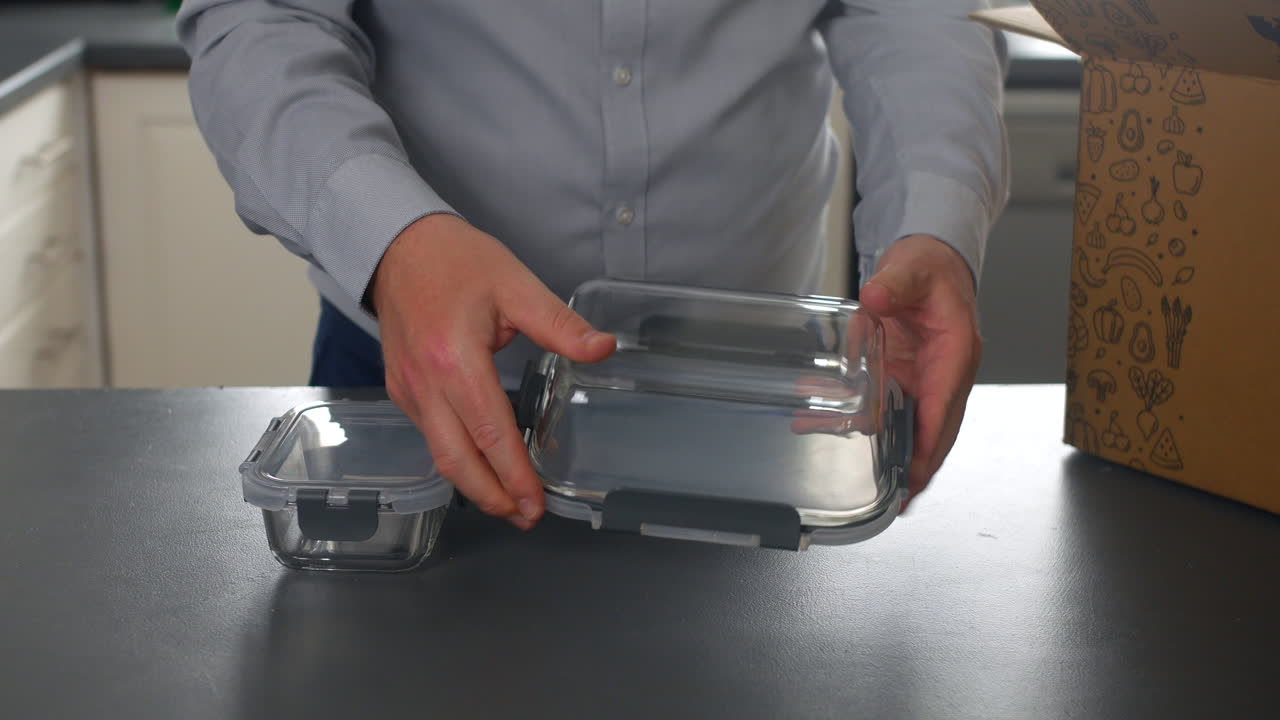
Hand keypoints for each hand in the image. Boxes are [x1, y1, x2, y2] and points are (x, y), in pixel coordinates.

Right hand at [369, 214, 615, 528]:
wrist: (396, 245)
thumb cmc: (455, 260)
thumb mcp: (516, 284)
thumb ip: (560, 324)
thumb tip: (604, 349)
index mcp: (455, 361)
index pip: (491, 434)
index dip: (515, 475)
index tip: (536, 503)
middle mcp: (425, 384)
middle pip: (457, 460)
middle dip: (493, 496)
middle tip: (525, 517)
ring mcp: (407, 390)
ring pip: (438, 453)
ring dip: (473, 484)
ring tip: (508, 501)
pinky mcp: (399, 388)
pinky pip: (428, 434)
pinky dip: (456, 457)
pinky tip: (481, 463)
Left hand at [858, 234, 981, 510]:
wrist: (930, 263)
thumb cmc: (930, 268)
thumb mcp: (911, 268)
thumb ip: (894, 283)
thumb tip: (876, 296)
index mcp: (956, 352)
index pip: (944, 405)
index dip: (929, 441)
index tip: (915, 471)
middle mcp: (946, 373)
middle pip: (935, 430)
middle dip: (917, 467)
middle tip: (898, 501)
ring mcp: (927, 379)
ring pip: (913, 427)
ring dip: (894, 456)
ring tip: (874, 490)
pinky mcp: (908, 378)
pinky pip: (892, 410)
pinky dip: (871, 427)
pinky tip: (840, 434)